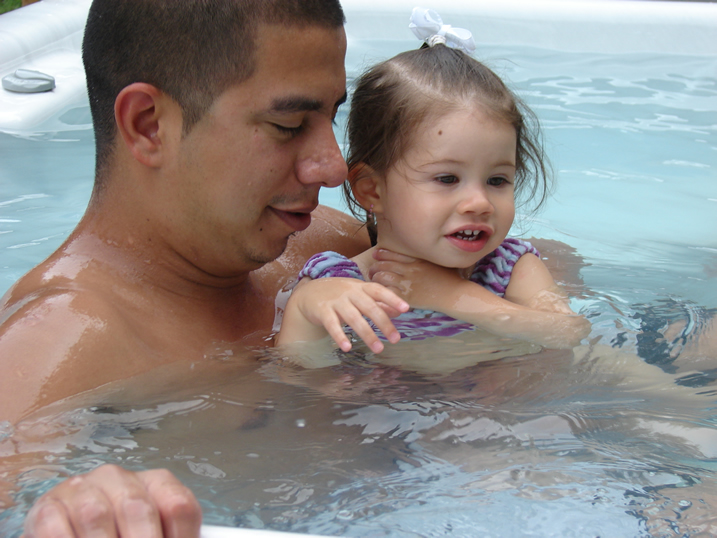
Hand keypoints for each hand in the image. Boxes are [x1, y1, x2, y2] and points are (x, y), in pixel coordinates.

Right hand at [23, 464, 200, 537]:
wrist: (70, 533)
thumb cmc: (119, 535)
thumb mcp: (151, 533)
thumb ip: (169, 537)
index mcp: (156, 484)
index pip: (180, 507)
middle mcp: (120, 479)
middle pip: (140, 510)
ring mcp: (82, 488)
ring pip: (97, 515)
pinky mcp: (48, 507)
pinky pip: (55, 527)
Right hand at [278, 277, 409, 352]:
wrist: (309, 292)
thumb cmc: (340, 294)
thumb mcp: (359, 294)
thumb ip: (378, 302)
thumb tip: (398, 312)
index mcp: (360, 287)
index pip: (379, 290)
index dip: (392, 298)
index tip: (406, 309)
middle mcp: (350, 292)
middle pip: (369, 307)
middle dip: (384, 324)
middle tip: (396, 339)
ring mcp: (335, 301)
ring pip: (354, 318)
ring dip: (367, 334)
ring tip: (378, 349)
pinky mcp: (322, 311)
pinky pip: (332, 325)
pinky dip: (340, 336)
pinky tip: (347, 348)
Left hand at [368, 249, 463, 310]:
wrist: (454, 294)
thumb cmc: (450, 278)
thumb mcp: (438, 262)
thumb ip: (426, 257)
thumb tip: (419, 252)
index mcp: (416, 260)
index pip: (394, 254)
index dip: (382, 253)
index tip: (376, 253)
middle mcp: (410, 270)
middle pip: (385, 264)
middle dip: (375, 266)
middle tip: (372, 268)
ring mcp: (408, 283)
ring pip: (383, 277)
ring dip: (375, 277)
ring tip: (373, 279)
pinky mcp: (407, 297)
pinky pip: (388, 293)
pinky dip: (380, 291)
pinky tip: (378, 292)